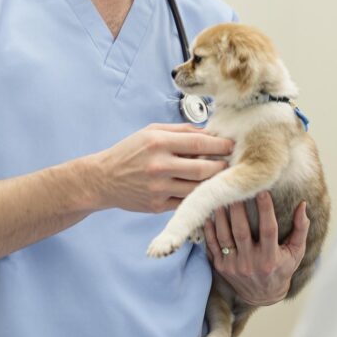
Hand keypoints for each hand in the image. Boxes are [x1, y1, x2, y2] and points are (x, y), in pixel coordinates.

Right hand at [91, 124, 232, 213]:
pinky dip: (197, 196)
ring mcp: (159, 188)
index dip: (221, 145)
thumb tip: (209, 132)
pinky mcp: (157, 206)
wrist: (103, 179)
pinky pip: (186, 202)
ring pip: (198, 188)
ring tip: (219, 176)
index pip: (199, 143)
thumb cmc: (129, 152)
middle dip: (222, 166)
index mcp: (158, 142)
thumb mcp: (151, 131)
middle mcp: (159, 166)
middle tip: (230, 163)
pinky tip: (202, 189)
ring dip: (212, 183)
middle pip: (203, 169)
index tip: (232, 145)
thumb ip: (180, 131)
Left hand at [204, 194, 309, 306]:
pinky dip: (209, 230)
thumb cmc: (282, 268)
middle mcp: (251, 263)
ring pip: (224, 237)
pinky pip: (212, 246)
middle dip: (237, 209)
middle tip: (234, 189)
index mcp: (270, 258)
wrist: (262, 295)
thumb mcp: (295, 252)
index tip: (262, 190)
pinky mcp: (221, 268)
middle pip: (241, 232)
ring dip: (221, 216)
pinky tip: (209, 214)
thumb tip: (303, 204)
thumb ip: (300, 229)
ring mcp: (234, 266)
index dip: (266, 210)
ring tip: (220, 198)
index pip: (268, 230)